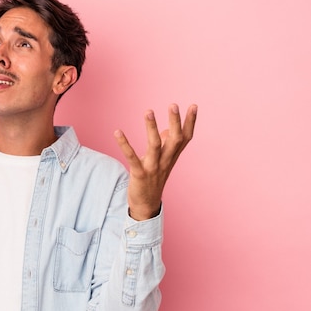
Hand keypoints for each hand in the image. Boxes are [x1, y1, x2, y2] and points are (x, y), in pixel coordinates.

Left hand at [114, 104, 196, 220]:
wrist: (146, 205)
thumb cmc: (154, 179)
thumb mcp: (162, 161)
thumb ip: (166, 145)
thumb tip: (167, 129)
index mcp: (172, 157)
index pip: (186, 138)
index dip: (190, 122)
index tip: (193, 105)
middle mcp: (166, 161)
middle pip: (175, 140)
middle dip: (175, 122)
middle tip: (173, 105)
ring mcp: (154, 168)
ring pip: (155, 146)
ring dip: (151, 128)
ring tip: (148, 111)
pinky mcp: (140, 174)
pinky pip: (131, 157)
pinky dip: (124, 144)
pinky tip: (117, 132)